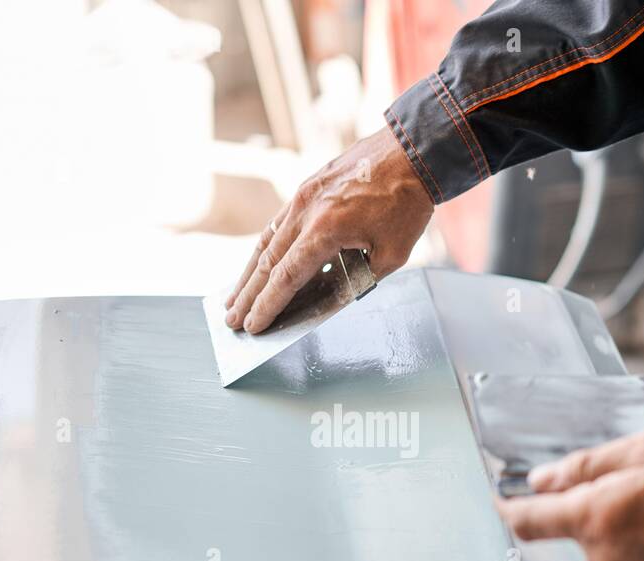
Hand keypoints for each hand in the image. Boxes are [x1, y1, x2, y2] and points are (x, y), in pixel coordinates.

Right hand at [225, 128, 434, 333]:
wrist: (412, 151)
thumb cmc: (407, 204)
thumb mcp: (390, 254)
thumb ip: (357, 279)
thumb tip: (328, 299)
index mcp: (325, 230)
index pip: (285, 277)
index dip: (267, 306)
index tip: (252, 326)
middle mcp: (305, 212)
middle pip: (266, 262)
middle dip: (248, 296)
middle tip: (231, 320)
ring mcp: (302, 196)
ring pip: (266, 241)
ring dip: (248, 273)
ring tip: (234, 298)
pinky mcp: (307, 187)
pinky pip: (278, 223)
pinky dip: (265, 247)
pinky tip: (258, 263)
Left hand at [495, 434, 643, 560]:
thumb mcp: (643, 451)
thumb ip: (583, 466)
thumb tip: (541, 479)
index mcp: (593, 519)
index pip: (526, 520)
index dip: (507, 505)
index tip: (500, 494)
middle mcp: (601, 556)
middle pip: (570, 526)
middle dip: (587, 502)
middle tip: (630, 478)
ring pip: (599, 541)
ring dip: (615, 520)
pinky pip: (623, 558)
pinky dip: (635, 539)